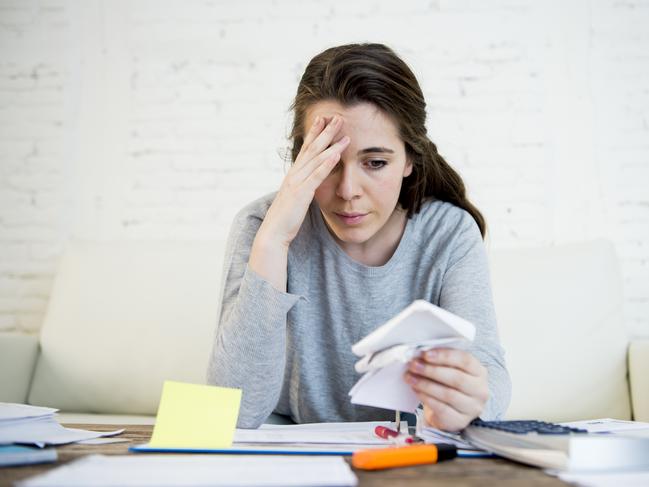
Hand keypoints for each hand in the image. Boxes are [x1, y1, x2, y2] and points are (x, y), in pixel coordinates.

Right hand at [257, 115, 350, 247]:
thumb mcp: (296, 199)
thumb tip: (310, 183)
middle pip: (312, 148)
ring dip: (331, 144)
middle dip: (325, 131)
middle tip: (336, 116)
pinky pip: (316, 176)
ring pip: (316, 158)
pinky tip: (336, 154)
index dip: (315, 133)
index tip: (323, 119)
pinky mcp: (301, 193)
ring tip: (343, 132)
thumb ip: (303, 188)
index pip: (306, 149)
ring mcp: (297, 182)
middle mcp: (294, 174)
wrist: (273, 233)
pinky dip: (326, 164)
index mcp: (294, 175)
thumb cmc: (286, 219)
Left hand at [404, 348, 488, 431]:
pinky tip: (416, 390)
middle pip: (456, 378)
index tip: (425, 354)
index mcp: (479, 372)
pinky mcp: (460, 421)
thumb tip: (420, 355)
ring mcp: (472, 407)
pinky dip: (426, 397)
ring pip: (448, 394)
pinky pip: (441, 408)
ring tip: (410, 377)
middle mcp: (480, 390)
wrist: (450, 411)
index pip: (465, 360)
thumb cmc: (449, 385)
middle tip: (414, 365)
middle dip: (432, 370)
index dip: (444, 356)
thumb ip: (441, 361)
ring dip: (425, 384)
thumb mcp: (450, 370)